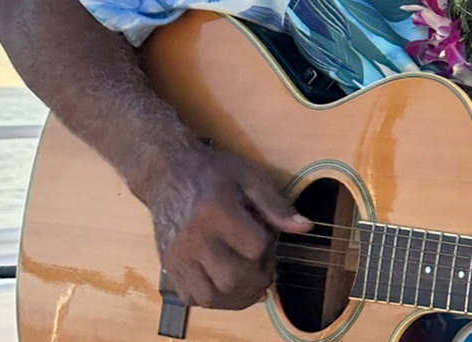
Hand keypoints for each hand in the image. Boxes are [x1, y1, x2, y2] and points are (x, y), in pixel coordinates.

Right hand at [145, 146, 311, 308]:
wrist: (166, 172)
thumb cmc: (211, 173)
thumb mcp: (249, 178)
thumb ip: (276, 205)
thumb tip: (305, 227)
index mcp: (216, 212)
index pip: (255, 248)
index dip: (269, 248)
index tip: (269, 239)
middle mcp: (192, 238)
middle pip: (232, 280)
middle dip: (258, 280)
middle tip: (265, 269)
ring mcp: (177, 255)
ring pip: (210, 297)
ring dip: (236, 298)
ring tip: (249, 283)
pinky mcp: (168, 265)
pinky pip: (192, 298)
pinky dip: (213, 298)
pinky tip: (225, 283)